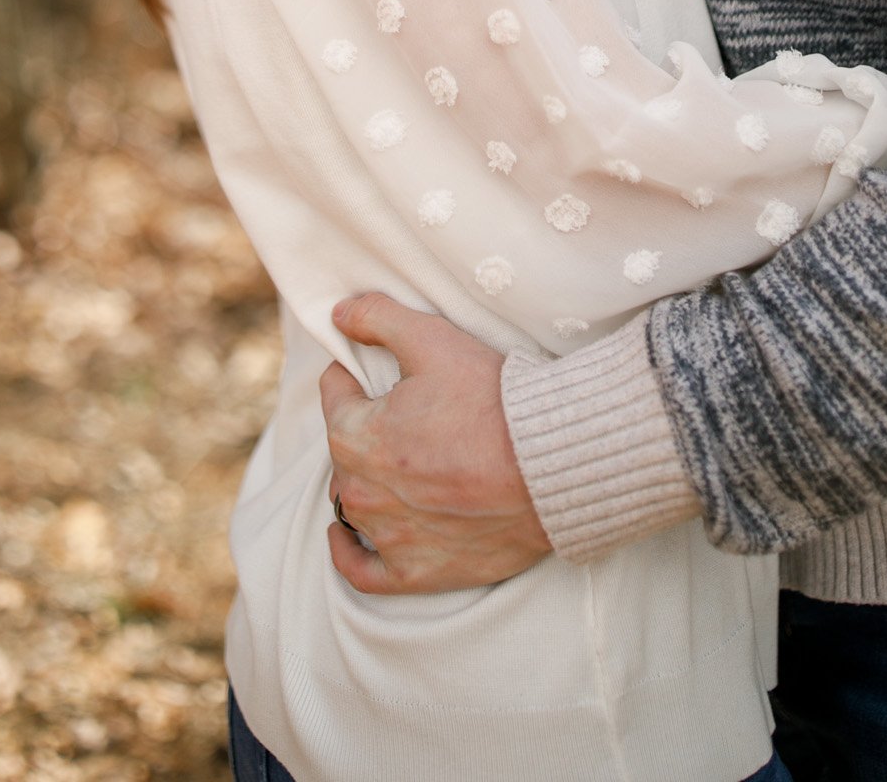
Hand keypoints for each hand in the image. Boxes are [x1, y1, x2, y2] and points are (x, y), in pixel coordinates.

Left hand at [320, 291, 550, 593]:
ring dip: (367, 482)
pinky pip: (362, 572)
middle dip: (365, 430)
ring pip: (354, 504)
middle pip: (345, 451)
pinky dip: (350, 554)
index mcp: (354, 436)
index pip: (335, 395)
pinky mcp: (417, 572)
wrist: (551, 466)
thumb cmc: (492, 400)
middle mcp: (360, 491)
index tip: (380, 373)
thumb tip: (337, 314)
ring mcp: (388, 536)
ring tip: (398, 464)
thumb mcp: (432, 339)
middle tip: (406, 417)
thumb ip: (376, 318)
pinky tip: (346, 538)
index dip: (356, 376)